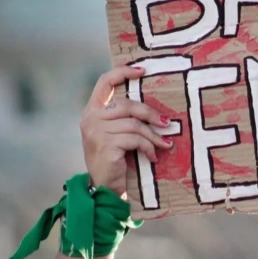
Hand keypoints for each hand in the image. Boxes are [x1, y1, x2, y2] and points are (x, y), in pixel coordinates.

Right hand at [80, 66, 171, 196]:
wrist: (104, 187)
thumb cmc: (115, 161)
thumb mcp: (116, 135)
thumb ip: (125, 119)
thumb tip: (155, 111)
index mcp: (92, 112)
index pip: (104, 83)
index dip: (122, 73)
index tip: (142, 70)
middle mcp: (90, 118)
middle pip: (127, 104)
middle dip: (150, 113)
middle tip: (167, 123)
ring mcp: (96, 131)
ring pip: (134, 124)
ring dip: (153, 136)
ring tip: (164, 145)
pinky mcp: (106, 144)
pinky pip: (135, 139)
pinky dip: (148, 147)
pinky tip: (153, 157)